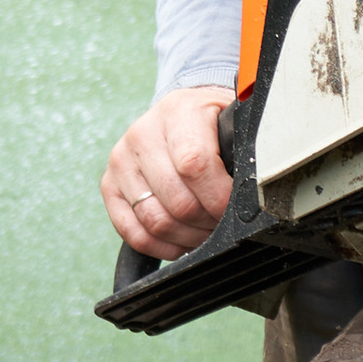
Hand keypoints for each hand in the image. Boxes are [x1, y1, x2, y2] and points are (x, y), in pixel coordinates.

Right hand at [102, 85, 232, 261]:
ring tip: (205, 232)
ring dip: (188, 238)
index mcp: (177, 113)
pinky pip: (133, 232)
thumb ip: (241, 151)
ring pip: (156, 222)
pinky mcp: (109, 185)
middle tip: (223, 224)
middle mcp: (142, 135)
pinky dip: (162, 247)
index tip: (234, 208)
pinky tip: (181, 241)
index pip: (195, 165)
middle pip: (178, 201)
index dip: (218, 197)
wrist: (179, 113)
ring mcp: (121, 161)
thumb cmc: (210, 121)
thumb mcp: (231, 122)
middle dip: (208, 223)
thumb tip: (253, 193)